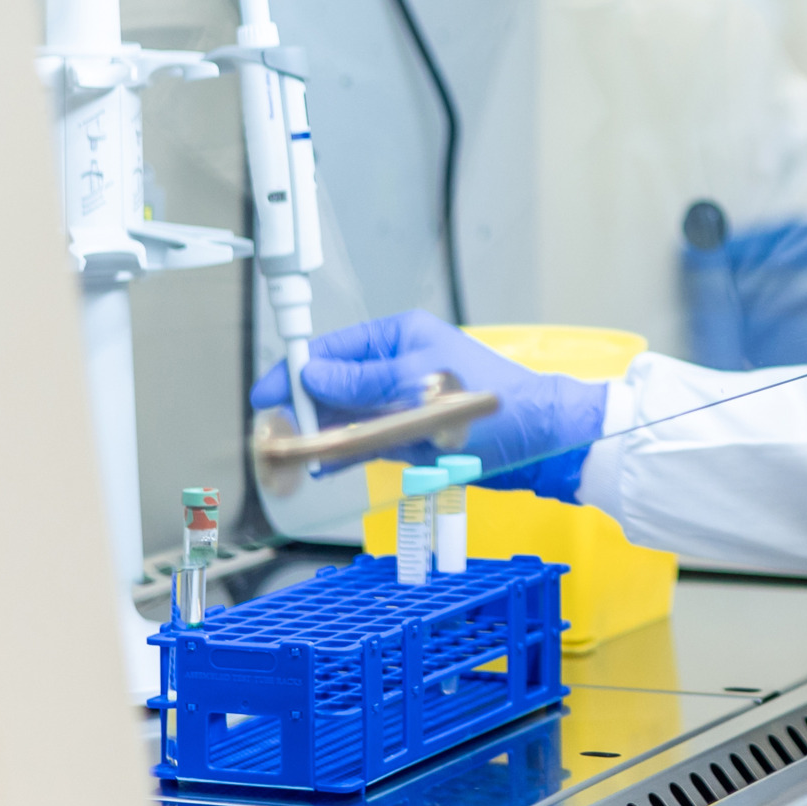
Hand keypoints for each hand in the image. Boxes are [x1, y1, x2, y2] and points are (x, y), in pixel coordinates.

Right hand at [252, 310, 610, 499]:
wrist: (540, 441)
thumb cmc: (492, 404)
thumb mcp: (421, 386)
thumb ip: (364, 383)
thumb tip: (313, 376)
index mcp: (399, 337)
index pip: (333, 350)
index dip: (296, 371)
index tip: (267, 394)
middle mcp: (395, 367)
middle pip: (332, 385)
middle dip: (301, 408)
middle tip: (274, 434)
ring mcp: (399, 402)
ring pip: (343, 418)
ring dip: (317, 435)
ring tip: (286, 457)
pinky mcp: (407, 435)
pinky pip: (362, 442)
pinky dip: (340, 454)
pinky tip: (318, 468)